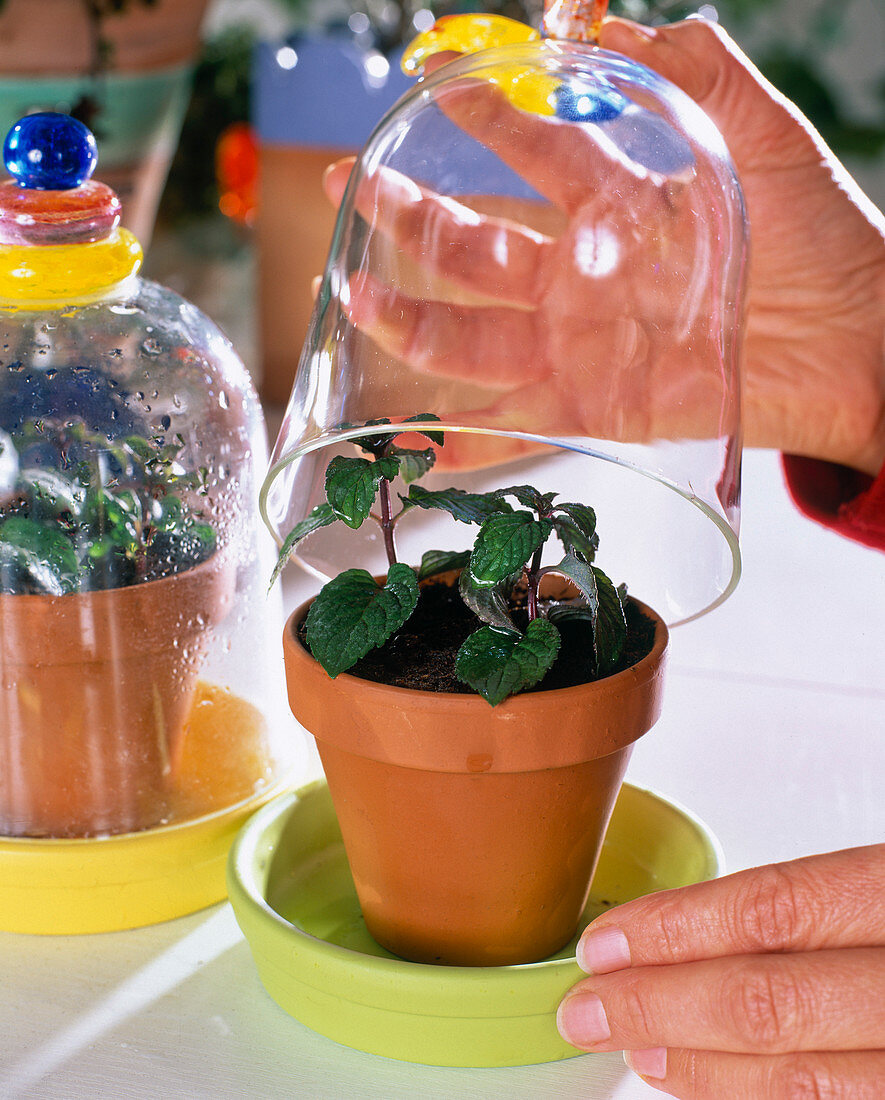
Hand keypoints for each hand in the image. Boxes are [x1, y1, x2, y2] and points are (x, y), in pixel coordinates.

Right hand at [325, 17, 884, 474]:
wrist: (860, 340)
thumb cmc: (822, 234)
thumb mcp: (762, 134)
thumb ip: (693, 68)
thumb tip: (606, 16)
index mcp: (615, 202)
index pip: (529, 154)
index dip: (478, 121)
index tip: (425, 88)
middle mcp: (581, 274)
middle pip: (476, 249)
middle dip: (409, 222)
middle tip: (350, 191)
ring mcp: (581, 345)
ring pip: (477, 337)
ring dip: (416, 324)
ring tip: (359, 302)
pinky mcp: (595, 410)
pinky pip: (521, 426)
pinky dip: (474, 441)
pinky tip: (424, 441)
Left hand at [556, 844, 884, 1097]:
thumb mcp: (883, 877)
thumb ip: (813, 901)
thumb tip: (690, 922)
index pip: (770, 908)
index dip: (674, 929)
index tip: (604, 942)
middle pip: (769, 1001)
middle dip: (660, 1007)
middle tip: (589, 1008)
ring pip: (801, 1078)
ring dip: (700, 1064)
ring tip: (635, 1045)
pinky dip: (756, 1092)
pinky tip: (708, 1076)